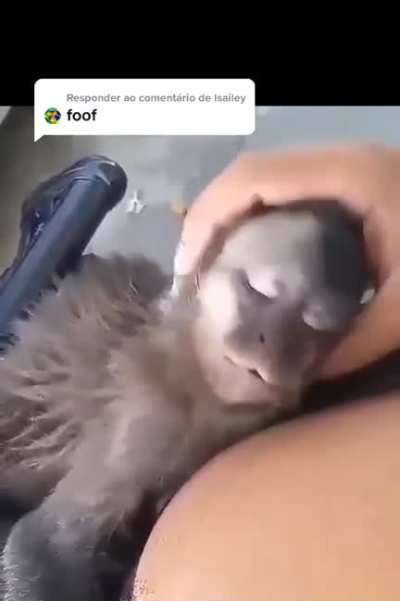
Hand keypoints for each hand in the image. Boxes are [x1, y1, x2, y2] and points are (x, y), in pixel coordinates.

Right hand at [174, 144, 399, 377]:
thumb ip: (355, 344)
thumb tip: (297, 379)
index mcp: (348, 175)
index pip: (252, 178)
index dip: (208, 218)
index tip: (190, 271)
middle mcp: (337, 161)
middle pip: (248, 174)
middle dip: (208, 222)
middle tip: (193, 280)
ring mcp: (342, 170)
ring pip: (263, 182)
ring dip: (229, 221)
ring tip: (212, 273)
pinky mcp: (347, 185)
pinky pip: (284, 194)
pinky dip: (255, 222)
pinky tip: (251, 261)